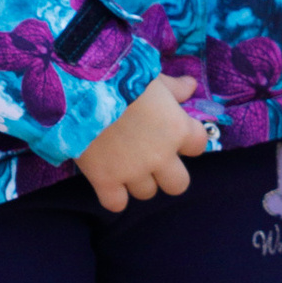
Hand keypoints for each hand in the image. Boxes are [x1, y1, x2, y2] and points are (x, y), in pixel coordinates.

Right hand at [76, 73, 206, 212]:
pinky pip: (116, 204)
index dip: (188, 140)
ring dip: (139, 182)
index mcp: (178, 129)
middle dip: (168, 174)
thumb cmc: (122, 78)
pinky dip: (114, 197)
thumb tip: (191, 85)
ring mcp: (133, 171)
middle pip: (178, 184)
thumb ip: (174, 88)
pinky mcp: (105, 180)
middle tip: (154, 160)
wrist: (82, 89)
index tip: (174, 132)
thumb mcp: (152, 78)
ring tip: (125, 165)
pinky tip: (108, 183)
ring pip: (147, 193)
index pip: (199, 145)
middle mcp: (161, 156)